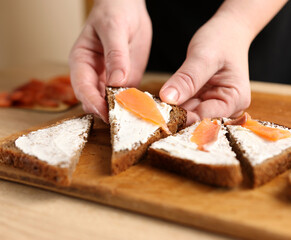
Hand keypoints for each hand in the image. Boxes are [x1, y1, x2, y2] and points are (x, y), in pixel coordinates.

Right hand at [69, 0, 151, 121]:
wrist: (128, 7)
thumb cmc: (114, 11)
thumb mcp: (114, 29)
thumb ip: (115, 55)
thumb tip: (116, 81)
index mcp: (82, 61)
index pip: (82, 87)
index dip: (92, 102)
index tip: (105, 113)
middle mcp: (93, 75)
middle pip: (95, 100)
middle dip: (108, 112)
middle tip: (125, 121)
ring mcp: (110, 80)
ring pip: (112, 103)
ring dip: (123, 111)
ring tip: (137, 118)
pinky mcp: (127, 82)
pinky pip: (129, 98)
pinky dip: (136, 105)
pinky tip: (145, 109)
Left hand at [159, 0, 286, 124]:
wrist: (228, 31)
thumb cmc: (222, 39)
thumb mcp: (204, 56)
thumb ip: (187, 79)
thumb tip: (168, 99)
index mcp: (234, 100)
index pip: (205, 118)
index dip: (182, 117)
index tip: (159, 113)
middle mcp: (228, 109)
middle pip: (197, 120)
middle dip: (176, 116)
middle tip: (153, 110)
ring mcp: (215, 106)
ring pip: (189, 116)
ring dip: (172, 112)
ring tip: (154, 106)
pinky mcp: (204, 102)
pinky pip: (186, 108)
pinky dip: (174, 105)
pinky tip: (162, 102)